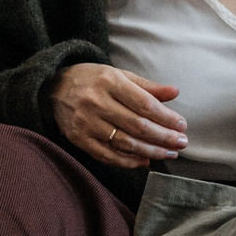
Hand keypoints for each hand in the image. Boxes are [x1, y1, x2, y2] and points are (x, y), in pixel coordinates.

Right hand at [52, 63, 187, 169]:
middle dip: (163, 137)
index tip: (182, 126)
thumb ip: (147, 86)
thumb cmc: (93, 80)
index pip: (144, 104)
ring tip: (169, 154)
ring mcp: (86, 123)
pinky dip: (128, 161)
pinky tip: (145, 161)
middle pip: (137, 126)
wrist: (53, 88)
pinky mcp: (78, 139)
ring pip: (125, 143)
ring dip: (151, 151)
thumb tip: (175, 93)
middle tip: (181, 143)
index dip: (166, 117)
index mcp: (109, 81)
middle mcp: (96, 102)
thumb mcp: (119, 74)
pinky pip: (107, 155)